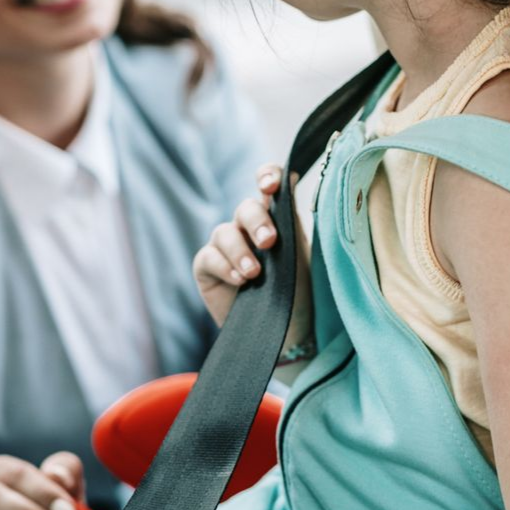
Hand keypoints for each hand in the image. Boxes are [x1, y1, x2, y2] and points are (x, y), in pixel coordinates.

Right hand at [193, 164, 298, 326]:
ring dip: (239, 250)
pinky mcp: (207, 268)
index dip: (266, 176)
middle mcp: (249, 228)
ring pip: (224, 232)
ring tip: (254, 274)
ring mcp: (226, 247)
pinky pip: (209, 257)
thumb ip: (292, 219)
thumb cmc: (300, 294)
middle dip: (256, 221)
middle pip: (245, 208)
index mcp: (277, 218)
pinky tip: (240, 281)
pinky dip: (224, 266)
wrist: (289, 334)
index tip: (270, 186)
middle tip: (269, 242)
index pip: (268, 184)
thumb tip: (290, 178)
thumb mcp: (301, 254)